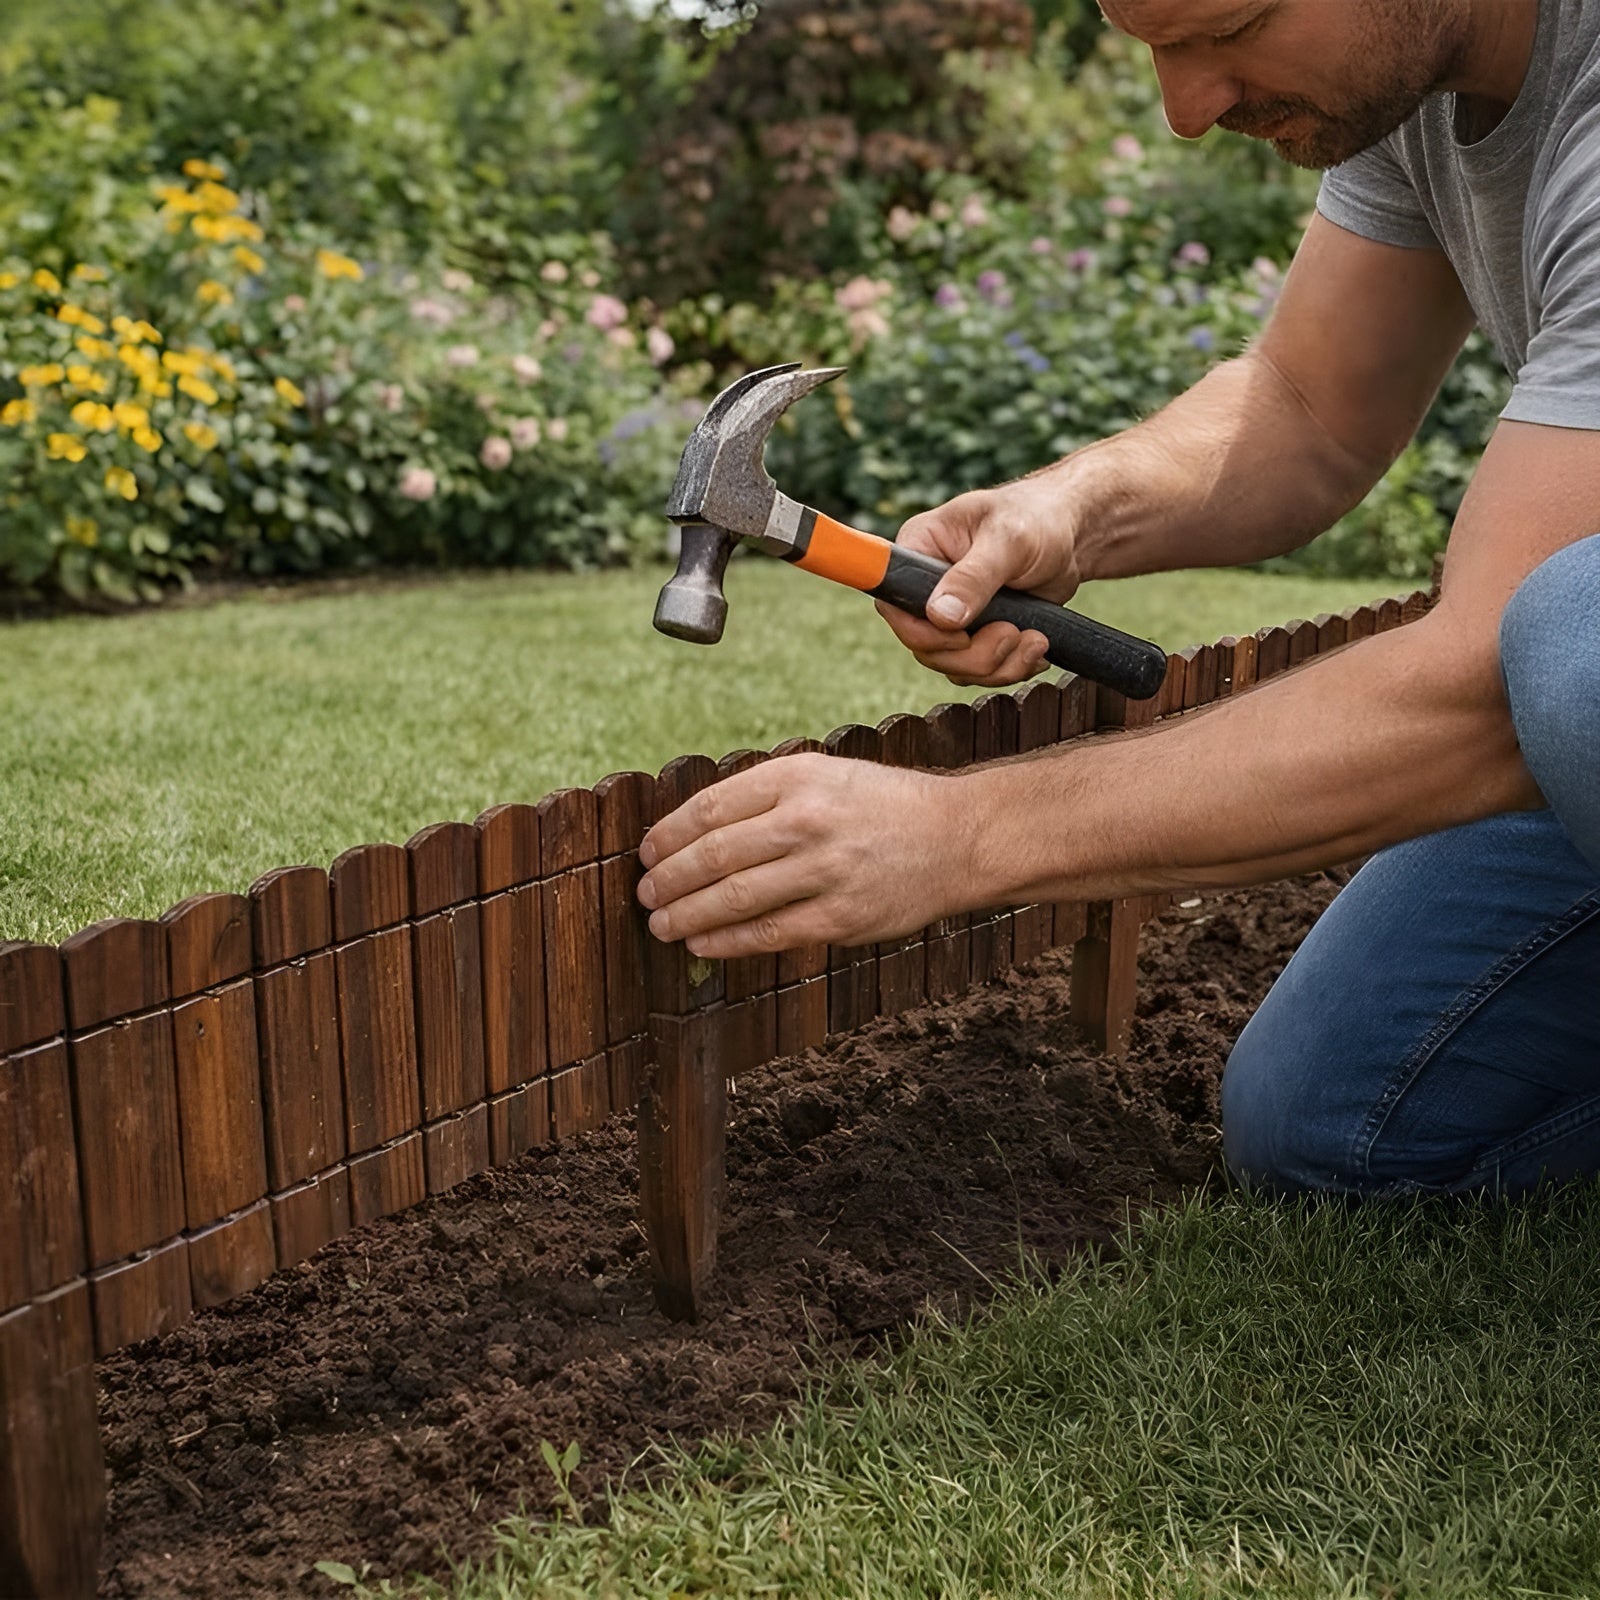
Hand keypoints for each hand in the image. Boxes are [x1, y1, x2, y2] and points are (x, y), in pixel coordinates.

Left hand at [636, 754, 972, 958]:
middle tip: (644, 893)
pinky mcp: (840, 916)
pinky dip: (724, 941)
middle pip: (714, 855)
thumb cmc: (882, 805)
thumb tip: (693, 830)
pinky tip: (700, 943)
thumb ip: (766, 796)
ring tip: (660, 923)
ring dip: (685, 914)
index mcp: (798, 776)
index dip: (668, 835)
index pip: (711, 808)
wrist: (957, 837)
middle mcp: (808, 820)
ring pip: (732, 898)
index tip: (646, 852)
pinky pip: (766, 933)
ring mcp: (825, 870)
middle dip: (667, 879)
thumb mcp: (825, 775)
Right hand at [876, 473, 1085, 685]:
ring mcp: (950, 615)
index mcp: (919, 550)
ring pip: (954, 666)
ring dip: (998, 665)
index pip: (894, 605)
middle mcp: (926, 587)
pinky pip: (979, 671)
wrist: (1067, 536)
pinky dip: (1010, 668)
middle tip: (1012, 633)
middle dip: (974, 655)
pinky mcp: (976, 634)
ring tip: (1034, 639)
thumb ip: (974, 577)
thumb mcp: (1008, 540)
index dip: (921, 632)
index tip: (962, 635)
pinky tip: (1035, 646)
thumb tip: (941, 616)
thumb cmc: (1035, 519)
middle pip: (926, 647)